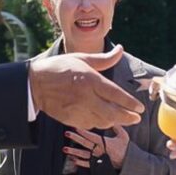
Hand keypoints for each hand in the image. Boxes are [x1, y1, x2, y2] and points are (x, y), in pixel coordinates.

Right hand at [29, 45, 143, 129]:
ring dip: (114, 121)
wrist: (34, 84)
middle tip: (136, 119)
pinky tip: (103, 119)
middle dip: (128, 118)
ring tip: (122, 118)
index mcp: (90, 80)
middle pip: (113, 113)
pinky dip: (99, 123)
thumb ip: (104, 59)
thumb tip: (120, 50)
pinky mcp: (70, 119)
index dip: (130, 103)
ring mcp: (77, 110)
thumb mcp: (82, 59)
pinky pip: (90, 125)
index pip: (116, 95)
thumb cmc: (59, 68)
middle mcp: (85, 97)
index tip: (140, 108)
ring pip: (103, 121)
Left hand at [65, 125, 129, 168]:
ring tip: (65, 150)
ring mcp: (98, 158)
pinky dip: (80, 163)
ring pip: (84, 155)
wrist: (129, 164)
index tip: (76, 127)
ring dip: (74, 152)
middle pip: (85, 143)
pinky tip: (73, 160)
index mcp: (105, 143)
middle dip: (76, 138)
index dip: (84, 131)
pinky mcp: (98, 165)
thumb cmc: (126, 149)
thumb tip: (111, 119)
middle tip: (67, 133)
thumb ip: (117, 127)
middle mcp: (100, 150)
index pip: (92, 136)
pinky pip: (88, 164)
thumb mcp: (123, 136)